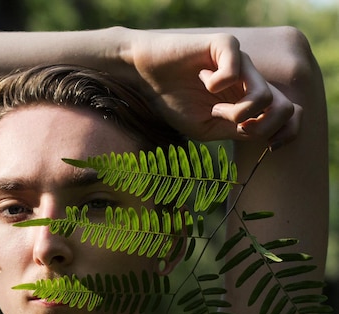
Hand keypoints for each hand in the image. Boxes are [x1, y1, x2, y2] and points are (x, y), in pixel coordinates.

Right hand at [125, 30, 297, 146]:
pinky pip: (235, 71)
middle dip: (262, 128)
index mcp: (250, 100)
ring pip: (263, 96)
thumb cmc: (175, 101)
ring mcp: (241, 62)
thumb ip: (235, 130)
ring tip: (212, 108)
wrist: (147, 76)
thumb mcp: (206, 128)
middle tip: (234, 127)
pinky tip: (200, 79)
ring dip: (235, 112)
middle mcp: (251, 80)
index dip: (286, 133)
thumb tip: (259, 132)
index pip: (288, 114)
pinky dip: (216, 85)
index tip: (269, 147)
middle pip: (285, 108)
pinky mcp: (225, 45)